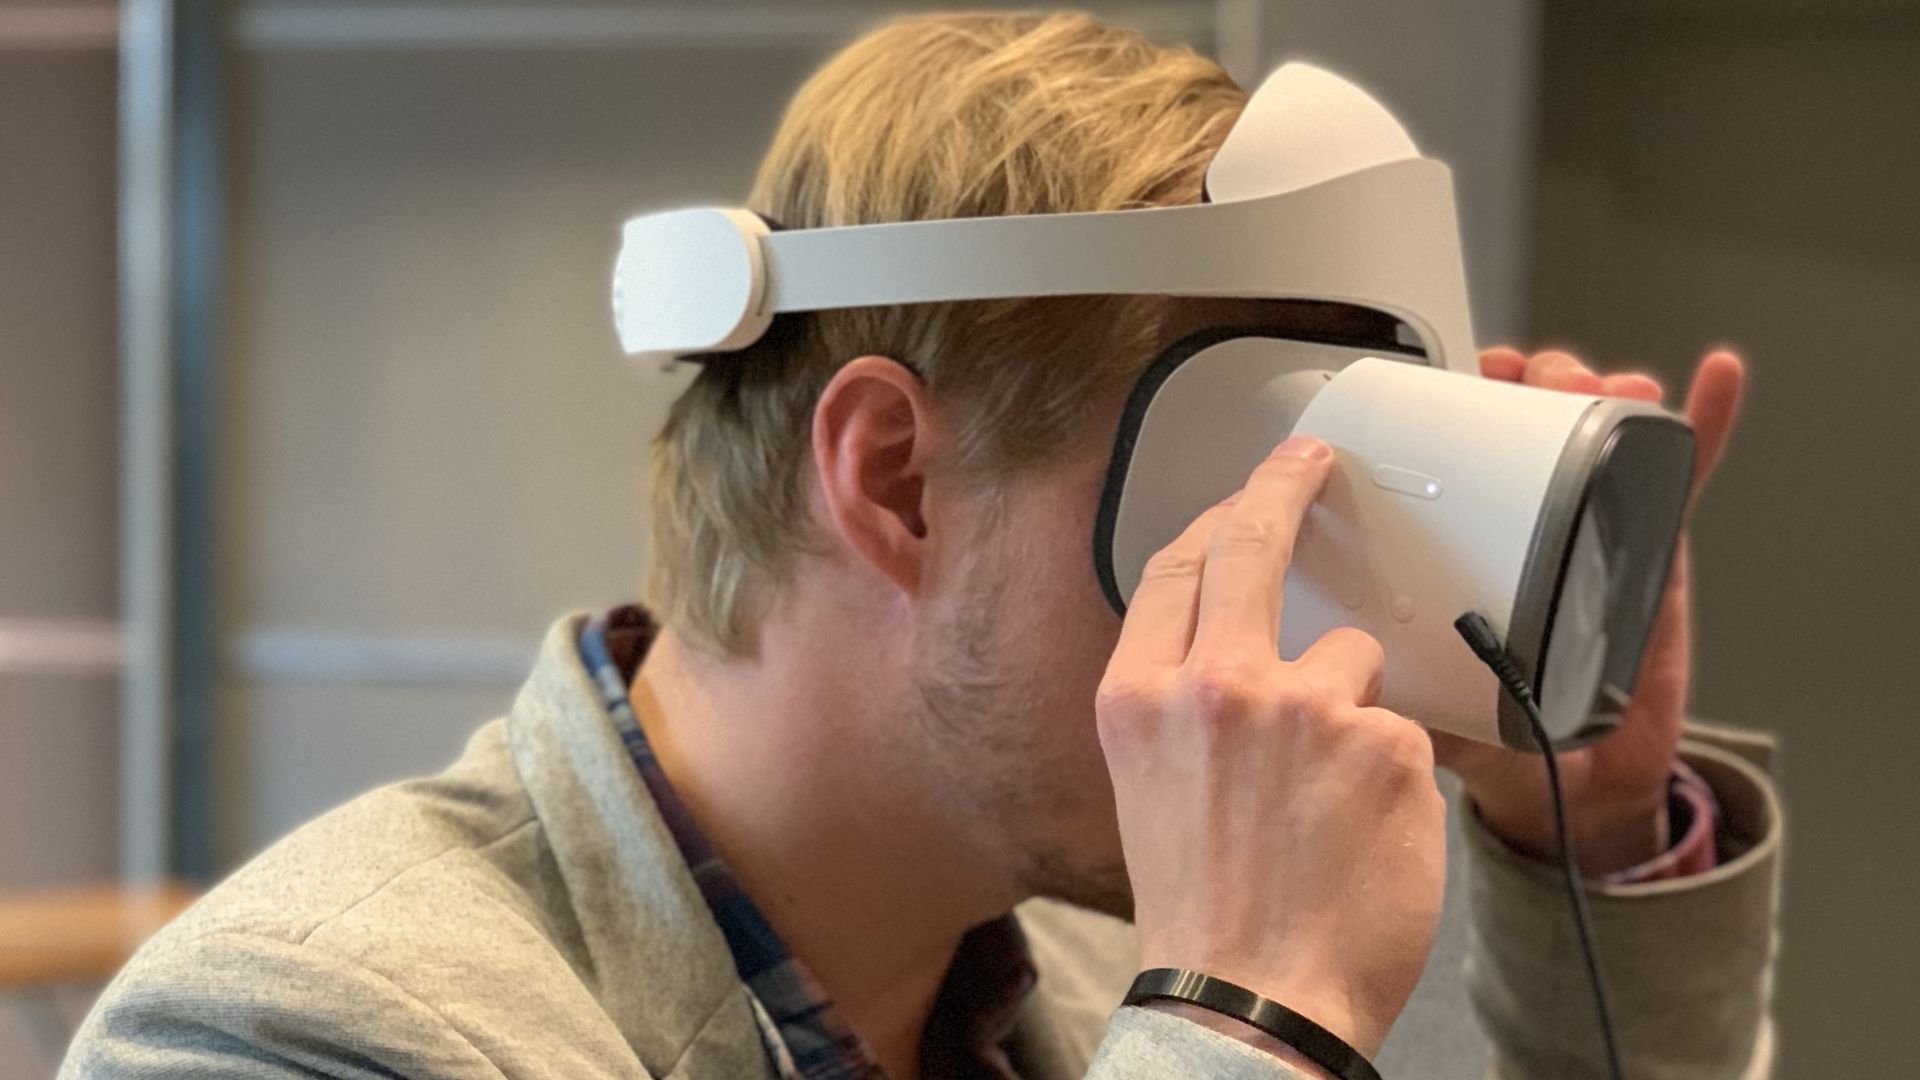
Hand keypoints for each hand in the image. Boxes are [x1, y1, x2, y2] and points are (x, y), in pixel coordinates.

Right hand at [1097, 435, 1447, 1058]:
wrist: (1252, 1001)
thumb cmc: (1203, 912)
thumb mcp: (1150, 787)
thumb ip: (1185, 705)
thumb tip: (1250, 649)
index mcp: (1139, 697)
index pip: (1178, 568)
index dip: (1218, 517)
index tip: (1247, 493)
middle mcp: (1214, 685)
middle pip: (1253, 547)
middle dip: (1283, 488)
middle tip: (1311, 466)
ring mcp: (1304, 708)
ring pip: (1352, 659)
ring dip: (1354, 710)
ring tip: (1333, 802)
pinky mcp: (1385, 742)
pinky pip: (1405, 728)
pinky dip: (1396, 773)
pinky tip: (1368, 832)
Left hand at [1432, 347, 1746, 874]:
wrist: (1584, 783)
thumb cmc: (1508, 737)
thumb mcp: (1439, 715)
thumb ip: (1406, 703)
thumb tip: (1363, 693)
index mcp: (1471, 554)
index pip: (1460, 462)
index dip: (1460, 410)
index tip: (1463, 382)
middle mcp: (1529, 532)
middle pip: (1530, 429)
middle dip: (1532, 386)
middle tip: (1529, 381)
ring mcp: (1594, 533)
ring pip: (1599, 439)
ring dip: (1598, 392)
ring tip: (1598, 384)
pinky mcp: (1655, 555)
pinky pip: (1681, 481)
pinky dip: (1704, 425)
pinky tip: (1710, 380)